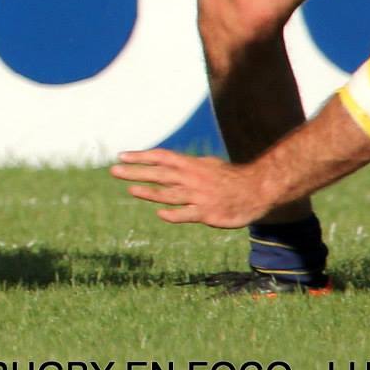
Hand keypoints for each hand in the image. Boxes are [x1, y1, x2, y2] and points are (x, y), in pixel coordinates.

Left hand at [110, 148, 268, 228]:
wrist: (256, 191)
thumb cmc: (230, 178)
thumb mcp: (207, 165)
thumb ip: (187, 165)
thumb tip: (168, 162)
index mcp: (191, 165)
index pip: (161, 157)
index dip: (141, 156)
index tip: (121, 155)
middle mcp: (192, 178)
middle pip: (159, 173)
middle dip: (135, 171)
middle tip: (114, 170)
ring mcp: (199, 196)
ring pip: (170, 193)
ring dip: (149, 192)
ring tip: (130, 189)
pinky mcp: (207, 213)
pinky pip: (187, 214)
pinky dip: (174, 214)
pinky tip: (160, 214)